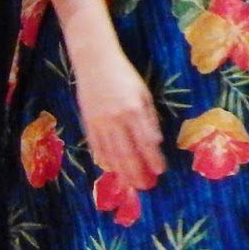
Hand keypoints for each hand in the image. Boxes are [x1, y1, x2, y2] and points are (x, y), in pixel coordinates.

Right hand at [72, 44, 164, 191]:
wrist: (95, 63)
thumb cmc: (125, 76)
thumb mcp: (144, 93)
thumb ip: (148, 117)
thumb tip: (155, 141)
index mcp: (134, 110)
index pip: (146, 141)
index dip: (153, 158)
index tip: (161, 171)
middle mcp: (116, 119)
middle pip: (128, 153)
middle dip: (138, 171)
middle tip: (147, 187)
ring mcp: (99, 123)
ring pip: (111, 154)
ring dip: (122, 171)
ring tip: (131, 184)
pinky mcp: (87, 123)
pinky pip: (96, 146)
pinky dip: (104, 160)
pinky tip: (111, 170)